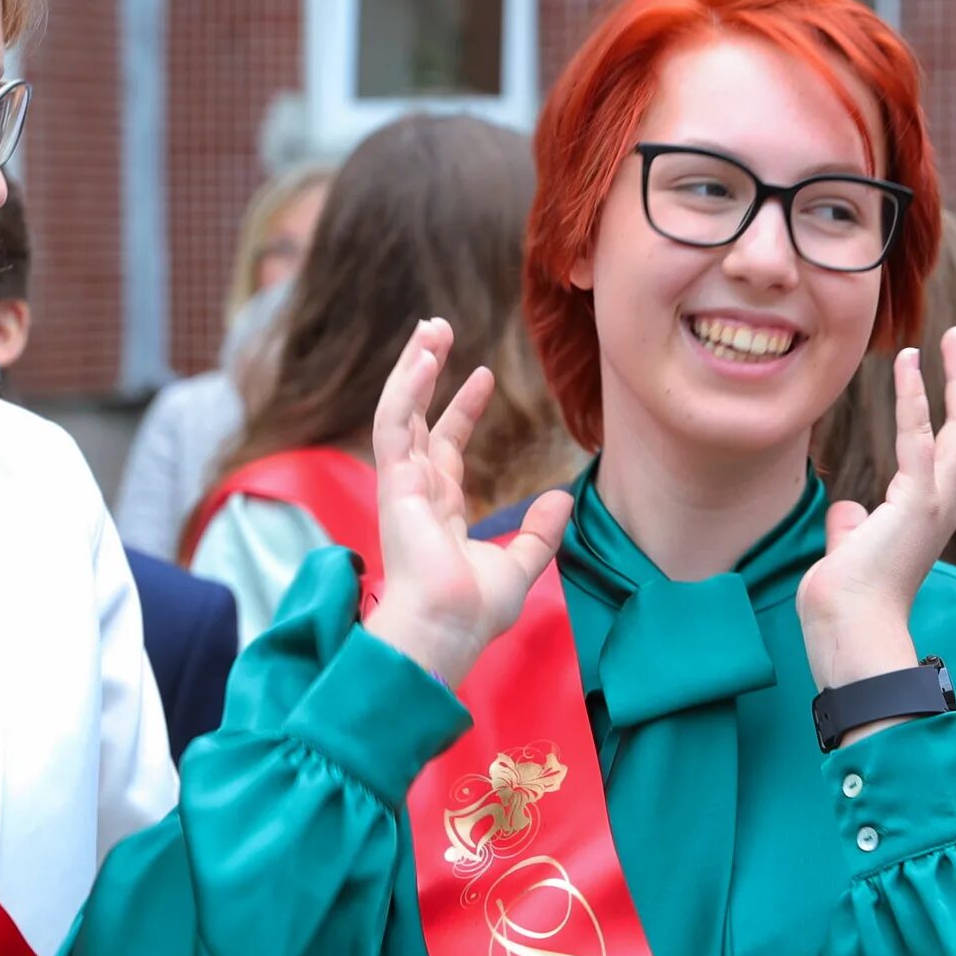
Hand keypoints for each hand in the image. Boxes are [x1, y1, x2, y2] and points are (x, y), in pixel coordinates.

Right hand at [361, 318, 573, 687]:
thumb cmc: (474, 610)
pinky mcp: (393, 480)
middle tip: (437, 328)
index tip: (483, 374)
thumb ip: (539, 532)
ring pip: (398, 410)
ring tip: (430, 327)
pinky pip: (394, 422)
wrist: (449, 627)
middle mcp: (416, 492)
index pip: (445, 445)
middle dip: (424, 372)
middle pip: (415, 418)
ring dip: (412, 367)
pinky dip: (406, 386)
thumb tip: (562, 498)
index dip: (461, 408)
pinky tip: (424, 356)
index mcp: (439, 509)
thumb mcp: (520, 565)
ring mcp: (401, 484)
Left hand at [799, 325, 955, 689]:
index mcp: (935, 507)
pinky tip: (908, 361)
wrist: (850, 632)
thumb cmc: (851, 598)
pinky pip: (920, 441)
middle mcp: (947, 501)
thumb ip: (855, 525)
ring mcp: (936, 503)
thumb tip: (847, 512)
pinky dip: (915, 400)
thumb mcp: (855, 548)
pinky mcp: (915, 505)